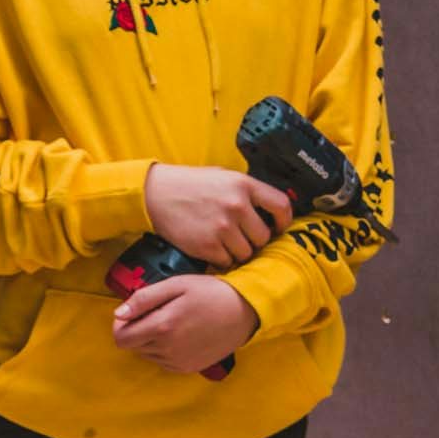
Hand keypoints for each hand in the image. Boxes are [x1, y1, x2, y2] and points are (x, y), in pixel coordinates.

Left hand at [112, 274, 261, 375]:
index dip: (120, 324)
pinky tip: (180, 334)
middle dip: (136, 329)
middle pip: (132, 347)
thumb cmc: (211, 292)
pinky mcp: (189, 368)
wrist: (245, 311)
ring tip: (171, 322)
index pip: (121, 338)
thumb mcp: (177, 285)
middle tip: (156, 313)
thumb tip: (118, 313)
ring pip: (147, 355)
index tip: (132, 312)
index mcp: (162, 326)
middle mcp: (168, 349)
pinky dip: (164, 350)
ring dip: (151, 340)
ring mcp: (179, 362)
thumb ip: (144, 298)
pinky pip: (163, 362)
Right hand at [143, 163, 291, 267]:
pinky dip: (221, 259)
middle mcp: (236, 206)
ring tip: (224, 241)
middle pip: (263, 237)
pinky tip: (212, 247)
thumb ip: (246, 190)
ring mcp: (222, 227)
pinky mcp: (207, 245)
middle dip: (255, 240)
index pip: (281, 206)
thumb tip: (269, 207)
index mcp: (244, 184)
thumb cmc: (190, 184)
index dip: (283, 221)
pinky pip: (227, 262)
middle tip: (242, 236)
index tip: (278, 227)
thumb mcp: (223, 175)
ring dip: (238, 251)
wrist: (155, 193)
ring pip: (246, 253)